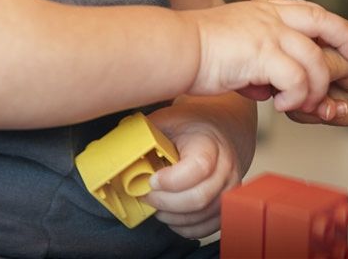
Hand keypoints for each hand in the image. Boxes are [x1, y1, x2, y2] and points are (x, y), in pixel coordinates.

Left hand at [142, 105, 242, 239]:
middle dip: (165, 202)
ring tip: (157, 204)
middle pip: (198, 198)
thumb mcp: (169, 119)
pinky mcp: (227, 204)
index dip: (171, 180)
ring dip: (172, 216)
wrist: (222, 129)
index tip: (152, 179)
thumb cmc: (191, 126)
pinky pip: (206, 228)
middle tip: (148, 195)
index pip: (198, 168)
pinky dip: (184, 227)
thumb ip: (145, 132)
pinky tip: (172, 213)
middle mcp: (226, 166)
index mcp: (210, 142)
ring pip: (201, 216)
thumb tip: (117, 148)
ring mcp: (229, 187)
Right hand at [185, 0, 347, 113]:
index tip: (342, 37)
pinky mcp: (263, 54)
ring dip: (316, 84)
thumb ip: (253, 54)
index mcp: (264, 9)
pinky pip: (295, 79)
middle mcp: (271, 16)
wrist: (175, 48)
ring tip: (307, 102)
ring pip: (313, 58)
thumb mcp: (232, 41)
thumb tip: (263, 84)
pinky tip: (283, 106)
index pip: (307, 10)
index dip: (328, 23)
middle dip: (344, 38)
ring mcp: (269, 33)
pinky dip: (296, 95)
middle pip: (322, 21)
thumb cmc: (194, 50)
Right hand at [289, 23, 347, 126]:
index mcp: (310, 35)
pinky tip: (336, 109)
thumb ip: (323, 61)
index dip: (292, 55)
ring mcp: (305, 81)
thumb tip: (296, 71)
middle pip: (282, 71)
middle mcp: (302, 58)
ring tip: (331, 104)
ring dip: (309, 104)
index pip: (286, 42)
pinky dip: (316, 114)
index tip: (309, 63)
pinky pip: (298, 113)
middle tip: (320, 90)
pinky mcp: (310, 104)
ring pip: (287, 94)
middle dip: (299, 84)